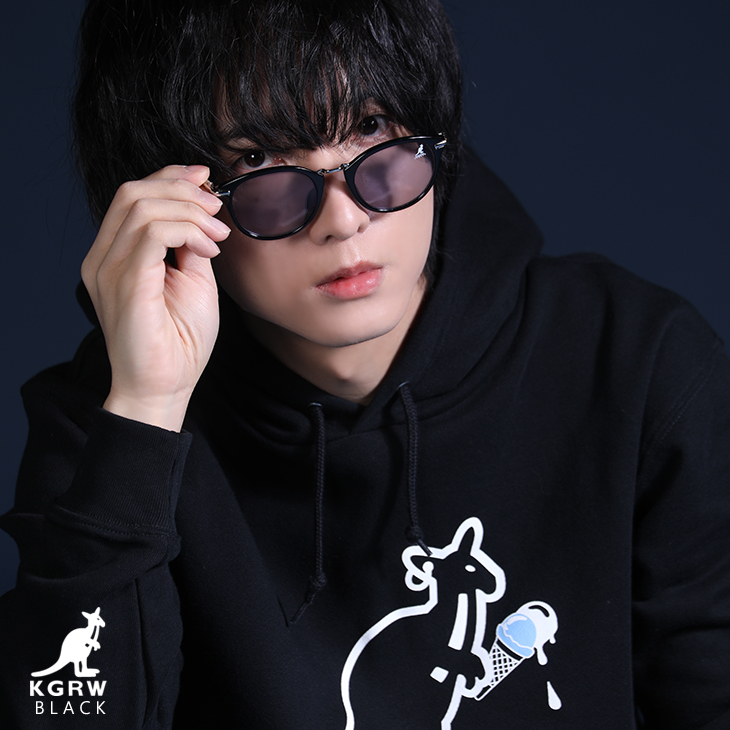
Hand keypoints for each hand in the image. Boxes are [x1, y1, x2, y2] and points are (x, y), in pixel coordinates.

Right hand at [81, 165, 229, 430]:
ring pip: (143, 206)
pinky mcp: (124, 283)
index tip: (206, 179)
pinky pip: (152, 233)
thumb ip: (190, 245)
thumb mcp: (193, 280)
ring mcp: (108, 269)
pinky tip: (208, 249)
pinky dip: (187, 231)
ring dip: (191, 212)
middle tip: (217, 209)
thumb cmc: (180, 341)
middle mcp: (103, 257)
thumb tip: (202, 216)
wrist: (166, 386)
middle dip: (183, 189)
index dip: (171, 177)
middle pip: (134, 192)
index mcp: (115, 254)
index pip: (134, 196)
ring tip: (218, 236)